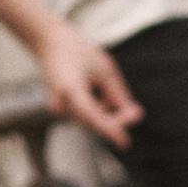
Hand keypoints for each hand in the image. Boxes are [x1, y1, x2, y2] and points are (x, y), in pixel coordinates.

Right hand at [33, 19, 142, 146]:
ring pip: (90, 121)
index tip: (124, 141)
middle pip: (93, 123)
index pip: (92, 115)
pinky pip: (84, 117)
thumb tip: (132, 115)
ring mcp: (58, 109)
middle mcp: (60, 103)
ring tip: (104, 86)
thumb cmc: (78, 52)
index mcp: (70, 89)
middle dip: (115, 120)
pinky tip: (94, 89)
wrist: (50, 44)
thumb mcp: (105, 68)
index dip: (109, 128)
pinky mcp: (61, 110)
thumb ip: (118, 94)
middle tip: (137, 112)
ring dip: (105, 112)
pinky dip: (96, 110)